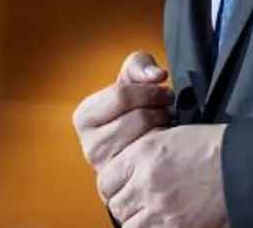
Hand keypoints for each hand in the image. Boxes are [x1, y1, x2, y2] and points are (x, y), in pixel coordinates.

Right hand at [73, 51, 172, 173]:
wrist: (141, 147)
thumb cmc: (134, 109)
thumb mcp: (131, 79)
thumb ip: (139, 65)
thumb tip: (156, 75)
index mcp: (84, 117)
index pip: (121, 94)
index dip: (148, 90)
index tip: (163, 92)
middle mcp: (91, 147)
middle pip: (138, 118)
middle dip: (159, 110)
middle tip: (167, 110)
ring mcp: (108, 171)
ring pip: (147, 141)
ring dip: (163, 129)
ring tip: (166, 125)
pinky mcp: (127, 187)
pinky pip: (154, 165)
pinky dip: (165, 152)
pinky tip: (165, 147)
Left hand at [98, 124, 227, 227]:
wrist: (242, 167)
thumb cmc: (213, 149)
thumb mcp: (168, 138)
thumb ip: (141, 156)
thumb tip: (127, 172)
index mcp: (142, 155)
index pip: (106, 181)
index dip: (112, 186)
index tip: (120, 188)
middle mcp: (146, 182)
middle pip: (117, 205)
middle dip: (124, 204)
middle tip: (136, 203)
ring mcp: (161, 208)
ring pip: (130, 224)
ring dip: (137, 220)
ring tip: (150, 214)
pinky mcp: (177, 227)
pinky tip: (163, 221)